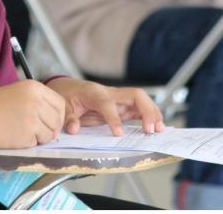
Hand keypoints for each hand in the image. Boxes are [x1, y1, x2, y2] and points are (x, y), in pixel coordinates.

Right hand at [0, 80, 64, 147]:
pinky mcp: (26, 135)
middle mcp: (36, 102)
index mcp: (34, 88)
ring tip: (22, 131)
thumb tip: (55, 121)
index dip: (58, 115)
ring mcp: (32, 119)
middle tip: (37, 130)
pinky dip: (28, 143)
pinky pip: (36, 144)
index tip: (52, 121)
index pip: (60, 103)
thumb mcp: (18, 92)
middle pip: (57, 120)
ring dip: (39, 137)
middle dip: (50, 129)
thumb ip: (38, 101)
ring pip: (49, 134)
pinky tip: (15, 136)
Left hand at [46, 77, 164, 135]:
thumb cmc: (67, 95)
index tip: (119, 134)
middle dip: (146, 110)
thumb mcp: (63, 106)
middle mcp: (110, 93)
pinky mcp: (122, 105)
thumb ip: (68, 117)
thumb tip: (73, 128)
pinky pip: (139, 108)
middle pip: (134, 95)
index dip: (114, 118)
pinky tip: (156, 127)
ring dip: (152, 113)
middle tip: (151, 130)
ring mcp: (118, 98)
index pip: (107, 103)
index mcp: (94, 93)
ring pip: (141, 100)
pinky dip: (150, 116)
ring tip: (159, 129)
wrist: (68, 87)